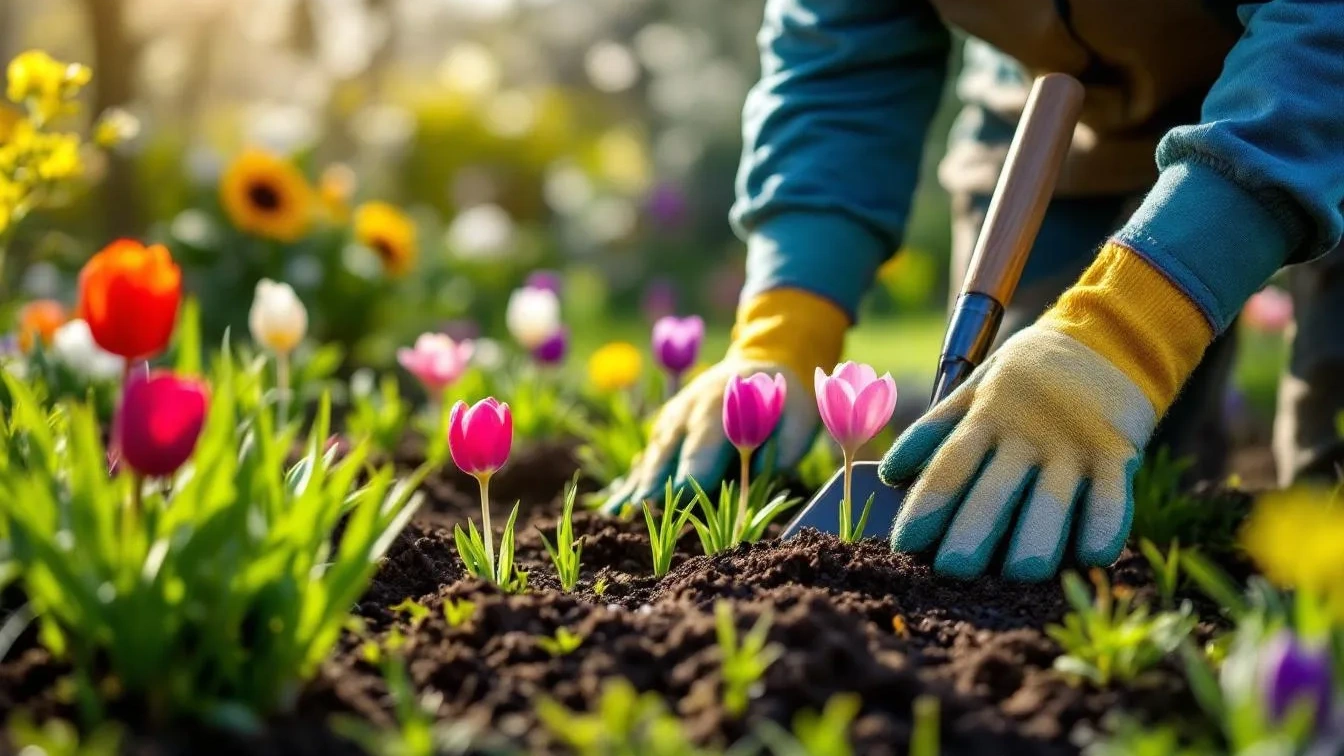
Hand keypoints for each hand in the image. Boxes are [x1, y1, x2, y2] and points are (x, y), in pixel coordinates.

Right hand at [600, 358, 818, 512]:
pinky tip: (617, 501)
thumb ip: (783, 446)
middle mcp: (690, 406)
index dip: (692, 468)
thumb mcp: (799, 418)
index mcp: (722, 403)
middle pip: (668, 446)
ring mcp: (675, 414)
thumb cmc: (785, 399)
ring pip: (654, 451)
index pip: (703, 441)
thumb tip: (756, 472)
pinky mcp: (668, 425)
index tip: (679, 491)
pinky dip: (634, 476)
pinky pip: (649, 453)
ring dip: (638, 481)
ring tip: (620, 510)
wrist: (764, 361)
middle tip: (640, 507)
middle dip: (654, 478)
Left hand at [879, 244, 1213, 580]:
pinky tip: (1092, 556)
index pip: (949, 465)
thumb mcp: (974, 390)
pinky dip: (1104, 525)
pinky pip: (1112, 495)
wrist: (1104, 342)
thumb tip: (890, 476)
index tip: (904, 545)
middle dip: (973, 530)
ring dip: (1038, 537)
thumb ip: (933, 431)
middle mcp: (1026, 434)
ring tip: (1021, 573)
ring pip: (1052, 498)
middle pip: (995, 489)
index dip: (926, 505)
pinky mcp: (1116, 453)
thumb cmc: (1024, 379)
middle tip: (953, 570)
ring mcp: (1072, 445)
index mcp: (985, 417)